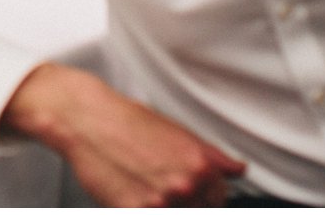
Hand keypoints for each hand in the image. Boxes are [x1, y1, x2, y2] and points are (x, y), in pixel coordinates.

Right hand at [3, 63, 244, 205]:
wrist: (86, 119)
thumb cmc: (126, 121)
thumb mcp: (177, 132)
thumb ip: (213, 157)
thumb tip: (238, 170)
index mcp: (201, 165)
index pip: (219, 198)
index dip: (204, 195)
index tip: (191, 191)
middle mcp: (186, 185)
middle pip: (197, 209)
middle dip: (182, 200)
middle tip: (157, 181)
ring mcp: (161, 201)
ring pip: (172, 212)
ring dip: (160, 203)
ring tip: (140, 182)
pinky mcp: (135, 211)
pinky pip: (146, 212)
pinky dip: (137, 204)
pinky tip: (128, 189)